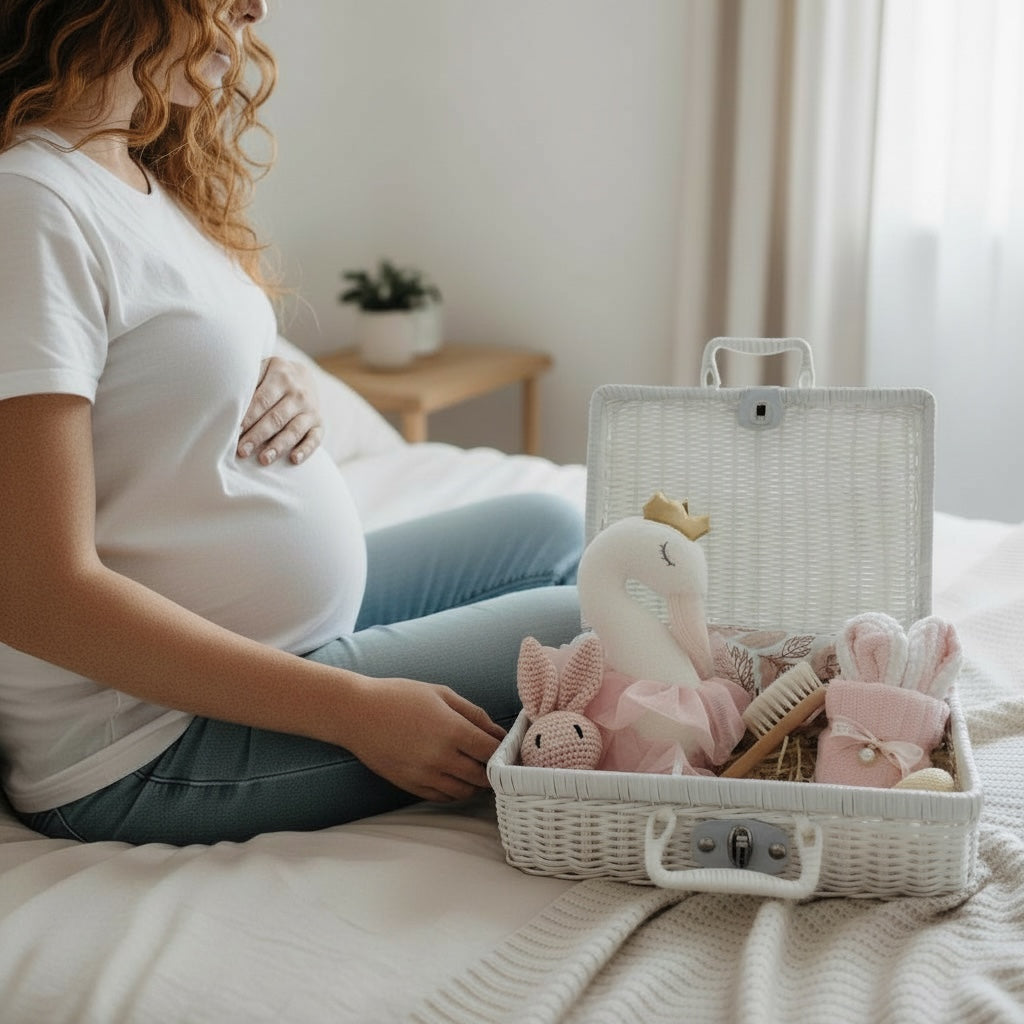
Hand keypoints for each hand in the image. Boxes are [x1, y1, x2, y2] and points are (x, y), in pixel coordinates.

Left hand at [238, 357, 322, 465]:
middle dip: (257, 436)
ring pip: (294, 430)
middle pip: (276, 418)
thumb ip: (248, 383)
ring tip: (263, 460)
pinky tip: (293, 460)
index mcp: (281, 375)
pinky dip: (306, 450)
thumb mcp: (260, 370)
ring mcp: (311, 409)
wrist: (302, 377)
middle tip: (242, 451)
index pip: (262, 400)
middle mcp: (298, 392)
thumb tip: (222, 403)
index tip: (233, 433)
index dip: (247, 418)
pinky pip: (315, 439)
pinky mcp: (319, 423)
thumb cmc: (271, 379)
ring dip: (278, 446)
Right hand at [344, 677, 506, 802]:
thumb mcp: (442, 694)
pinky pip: (443, 798)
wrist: (357, 713)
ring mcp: (425, 775)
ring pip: (465, 792)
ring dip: (476, 785)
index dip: (504, 751)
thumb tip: (498, 733)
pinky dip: (455, 792)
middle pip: (483, 777)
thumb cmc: (400, 696)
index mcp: (453, 730)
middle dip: (494, 771)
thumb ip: (474, 714)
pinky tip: (456, 778)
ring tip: (478, 771)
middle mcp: (441, 757)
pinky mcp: (411, 785)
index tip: (507, 748)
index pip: (492, 751)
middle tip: (496, 763)